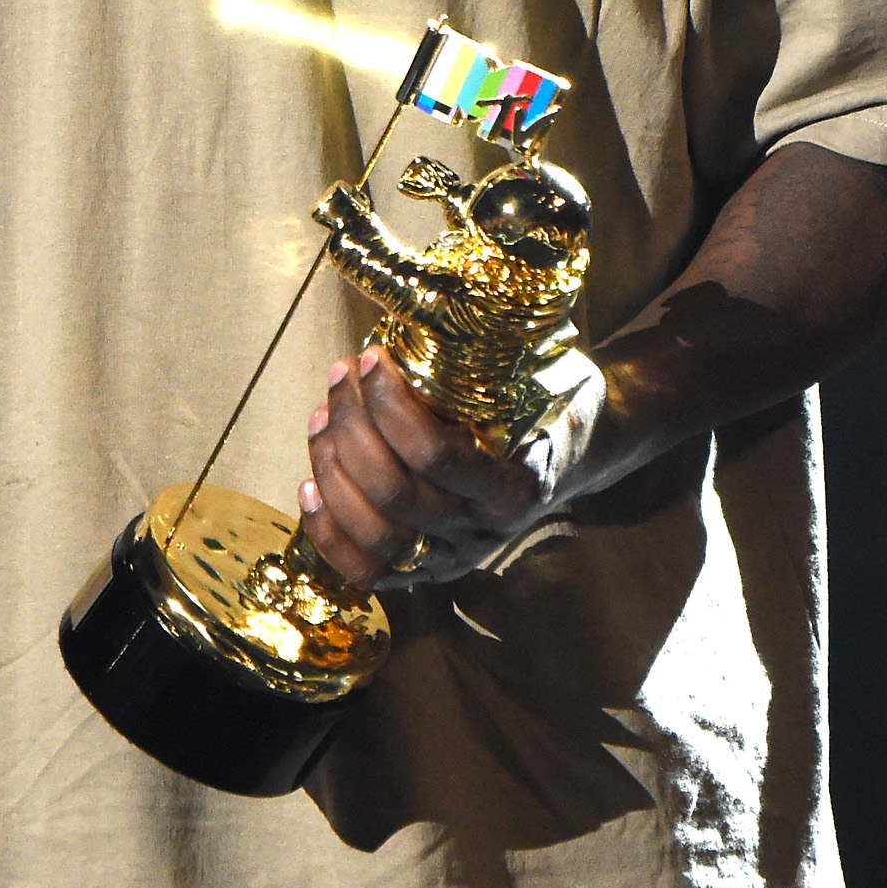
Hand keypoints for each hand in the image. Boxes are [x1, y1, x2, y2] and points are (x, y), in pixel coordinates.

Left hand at [299, 344, 605, 587]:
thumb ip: (491, 362)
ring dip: (333, 471)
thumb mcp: (537, 376)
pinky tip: (310, 485)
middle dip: (352, 427)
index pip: (436, 455)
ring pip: (376, 534)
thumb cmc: (550, 401)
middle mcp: (485, 531)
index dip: (390, 406)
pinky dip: (329, 532)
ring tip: (322, 417)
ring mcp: (455, 557)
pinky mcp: (427, 571)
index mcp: (516, 485)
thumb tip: (419, 317)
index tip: (371, 359)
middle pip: (394, 493)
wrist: (576, 453)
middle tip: (342, 376)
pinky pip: (367, 571)